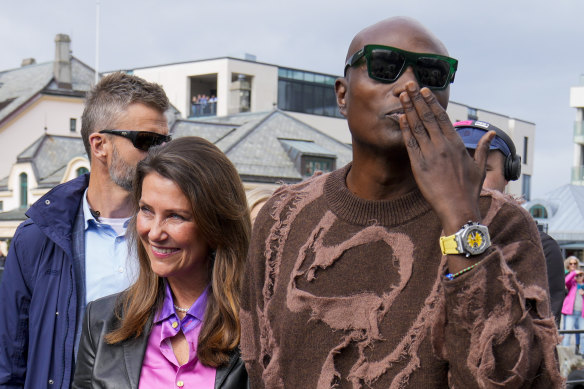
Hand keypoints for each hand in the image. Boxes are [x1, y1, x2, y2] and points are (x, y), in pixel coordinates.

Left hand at [398, 81, 493, 234]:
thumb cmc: (469, 191)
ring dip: (408, 109)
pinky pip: (410, 143)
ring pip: (417, 127)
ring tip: (401, 95)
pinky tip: (400, 117)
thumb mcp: (479, 167)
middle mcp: (442, 146)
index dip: (432, 102)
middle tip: (409, 85)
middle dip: (417, 99)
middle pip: (428, 117)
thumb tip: (491, 134)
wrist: (458, 209)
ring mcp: (430, 155)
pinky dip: (405, 129)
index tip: (425, 91)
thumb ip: (483, 149)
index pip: (442, 117)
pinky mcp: (419, 166)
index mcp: (456, 144)